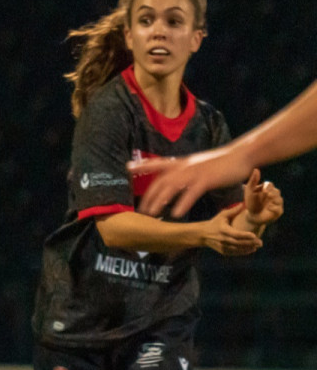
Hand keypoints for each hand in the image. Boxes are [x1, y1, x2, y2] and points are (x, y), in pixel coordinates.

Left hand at [128, 148, 252, 217]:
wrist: (241, 155)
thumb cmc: (220, 162)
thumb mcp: (198, 164)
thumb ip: (185, 172)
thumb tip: (176, 180)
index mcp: (182, 162)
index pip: (157, 163)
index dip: (143, 165)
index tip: (128, 167)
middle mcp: (184, 166)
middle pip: (161, 181)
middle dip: (149, 196)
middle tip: (141, 210)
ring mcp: (194, 172)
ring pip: (171, 187)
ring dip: (160, 201)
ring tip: (152, 214)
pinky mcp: (206, 179)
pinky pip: (191, 193)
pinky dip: (182, 203)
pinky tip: (176, 214)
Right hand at [200, 204, 263, 255]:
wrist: (202, 234)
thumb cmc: (214, 223)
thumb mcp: (222, 215)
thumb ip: (233, 211)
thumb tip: (244, 204)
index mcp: (223, 230)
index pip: (236, 234)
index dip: (245, 235)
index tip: (254, 235)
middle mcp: (223, 239)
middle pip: (238, 243)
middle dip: (250, 243)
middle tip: (260, 242)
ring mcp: (222, 246)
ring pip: (237, 249)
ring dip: (248, 248)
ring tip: (257, 246)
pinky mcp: (223, 251)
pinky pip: (234, 253)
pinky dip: (243, 252)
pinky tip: (251, 250)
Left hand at [242, 168, 283, 225]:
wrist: (251, 215)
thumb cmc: (250, 202)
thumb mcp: (249, 191)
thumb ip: (253, 180)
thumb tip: (256, 169)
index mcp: (267, 190)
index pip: (270, 184)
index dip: (268, 186)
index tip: (263, 189)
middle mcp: (274, 196)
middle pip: (276, 191)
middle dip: (272, 192)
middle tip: (267, 193)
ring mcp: (277, 204)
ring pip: (279, 199)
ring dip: (274, 199)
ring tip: (268, 198)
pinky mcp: (278, 212)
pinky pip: (279, 209)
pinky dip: (274, 208)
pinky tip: (269, 207)